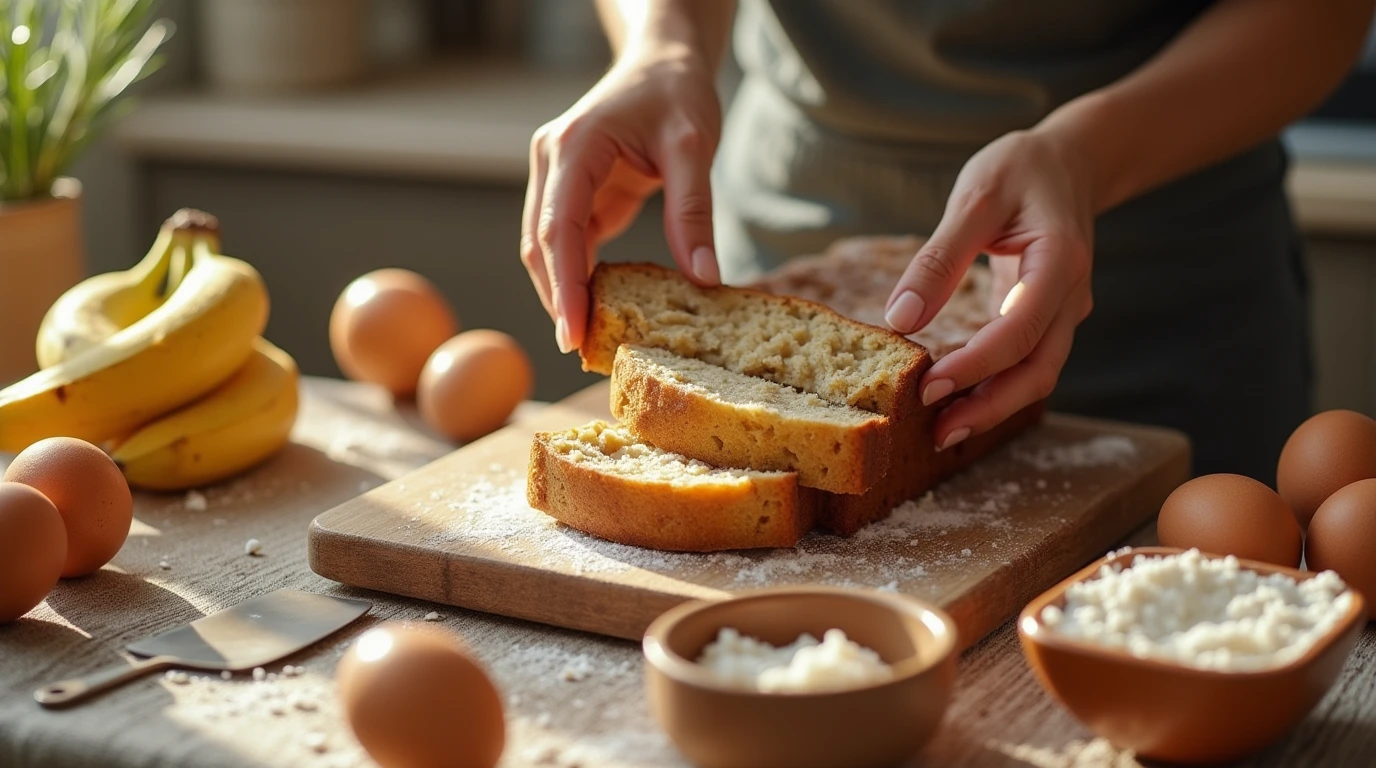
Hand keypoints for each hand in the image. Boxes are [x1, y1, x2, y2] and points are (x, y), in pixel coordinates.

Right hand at [522, 48, 722, 352]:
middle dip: (558, 300)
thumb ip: (694, 211)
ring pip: (548, 248)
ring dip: (565, 292)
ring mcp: (557, 177)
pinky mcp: (574, 191)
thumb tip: (704, 280)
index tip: (573, 334)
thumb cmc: (677, 91)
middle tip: (584, 352)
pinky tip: (603, 309)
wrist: (665, 58)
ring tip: (591, 341)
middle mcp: (552, 162)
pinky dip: (582, 277)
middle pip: (541, 245)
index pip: (558, 228)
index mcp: (574, 146)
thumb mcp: (695, 145)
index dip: (563, 287)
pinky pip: (570, 242)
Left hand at [884, 129, 1095, 450]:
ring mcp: (1062, 311)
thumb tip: (900, 319)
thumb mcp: (975, 196)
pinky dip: (994, 385)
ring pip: (1037, 374)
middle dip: (989, 406)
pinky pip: (1025, 361)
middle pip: (1038, 369)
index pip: (1020, 329)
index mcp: (1058, 262)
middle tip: (936, 432)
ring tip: (942, 429)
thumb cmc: (1021, 169)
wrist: (1069, 161)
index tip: (929, 387)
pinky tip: (957, 399)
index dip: (975, 365)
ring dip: (993, 406)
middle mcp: (1069, 295)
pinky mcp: (1045, 318)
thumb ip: (938, 258)